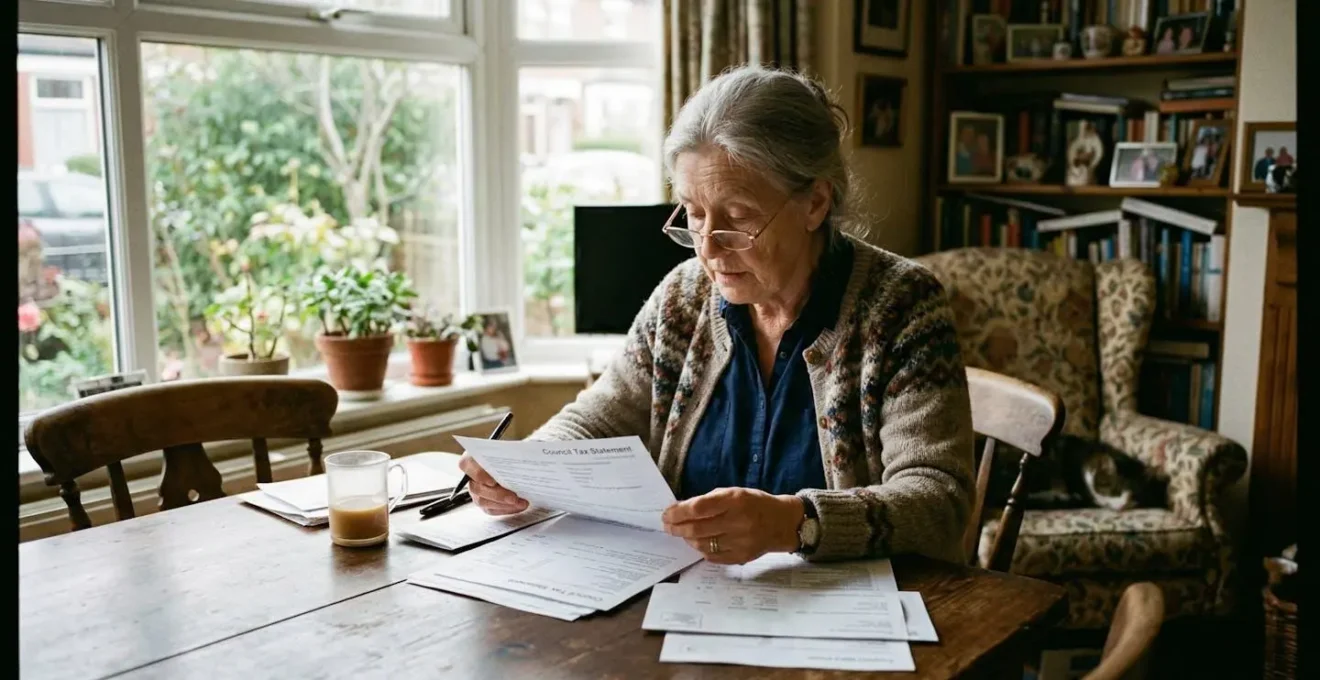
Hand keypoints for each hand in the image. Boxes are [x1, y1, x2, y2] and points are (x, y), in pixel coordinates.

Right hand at [457, 453, 527, 515]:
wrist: (512, 463)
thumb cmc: (508, 454)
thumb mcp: (509, 449)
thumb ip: (511, 451)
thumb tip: (524, 452)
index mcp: (471, 458)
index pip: (466, 464)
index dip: (478, 473)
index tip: (493, 481)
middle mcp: (470, 476)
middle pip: (477, 488)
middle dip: (497, 495)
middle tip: (514, 497)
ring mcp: (476, 491)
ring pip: (483, 502)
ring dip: (504, 504)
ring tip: (521, 502)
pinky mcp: (484, 502)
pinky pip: (492, 509)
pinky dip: (506, 509)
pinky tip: (519, 506)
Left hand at [661, 488, 804, 564]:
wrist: (782, 522)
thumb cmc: (754, 503)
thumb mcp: (733, 493)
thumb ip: (707, 501)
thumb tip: (679, 509)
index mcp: (735, 501)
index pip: (698, 508)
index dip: (678, 512)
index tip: (666, 514)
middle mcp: (738, 522)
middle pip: (697, 529)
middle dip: (677, 528)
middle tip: (668, 526)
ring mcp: (741, 542)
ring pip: (702, 544)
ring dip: (688, 539)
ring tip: (683, 534)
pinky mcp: (741, 557)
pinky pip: (713, 556)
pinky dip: (701, 549)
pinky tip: (698, 542)